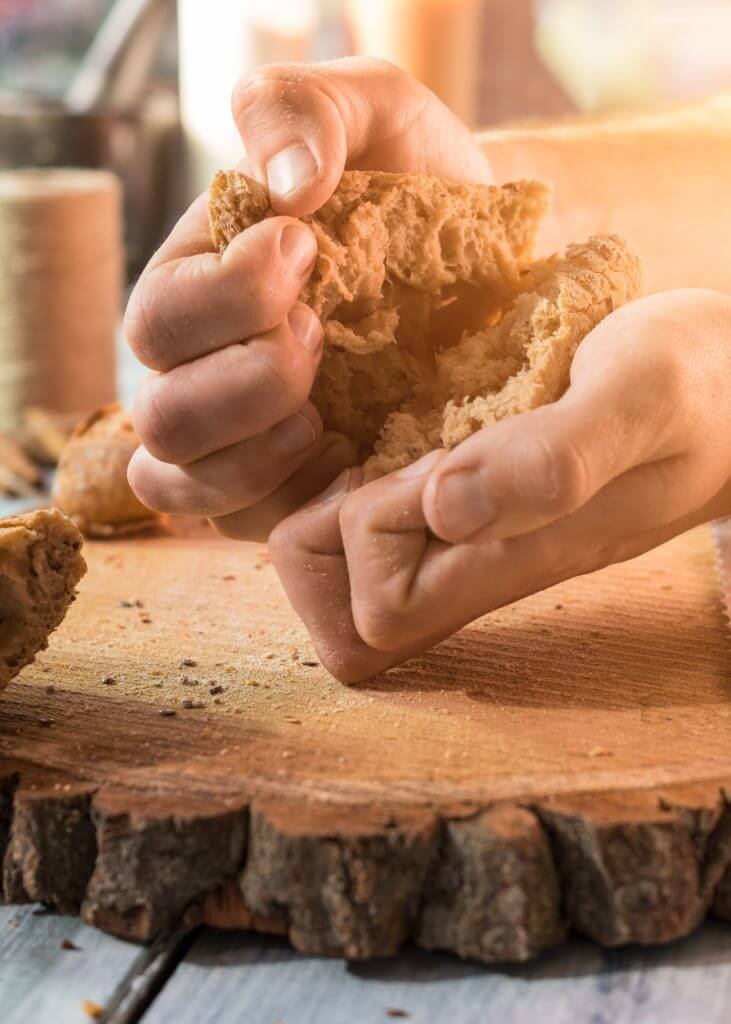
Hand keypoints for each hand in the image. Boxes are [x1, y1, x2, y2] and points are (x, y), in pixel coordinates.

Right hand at [124, 57, 490, 540]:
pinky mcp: (277, 488)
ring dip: (256, 453)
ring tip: (330, 413)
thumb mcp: (372, 111)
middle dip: (248, 379)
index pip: (158, 317)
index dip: (224, 297)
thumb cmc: (417, 183)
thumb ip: (305, 111)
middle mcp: (199, 367)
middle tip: (326, 335)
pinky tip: (351, 459)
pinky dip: (290, 502)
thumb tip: (284, 183)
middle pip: (162, 413)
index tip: (308, 248)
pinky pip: (241, 523)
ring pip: (179, 481)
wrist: (486, 261)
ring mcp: (233, 438)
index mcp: (197, 281)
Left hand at [270, 289, 730, 681]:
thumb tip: (445, 508)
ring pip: (370, 585)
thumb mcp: (644, 395)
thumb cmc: (706, 383)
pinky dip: (371, 486)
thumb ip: (558, 457)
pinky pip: (400, 535)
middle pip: (359, 620)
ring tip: (379, 436)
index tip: (391, 458)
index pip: (382, 614)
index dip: (358, 537)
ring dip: (342, 511)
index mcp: (517, 558)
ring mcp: (488, 544)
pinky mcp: (490, 511)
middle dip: (325, 536)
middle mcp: (489, 566)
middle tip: (364, 453)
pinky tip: (397, 426)